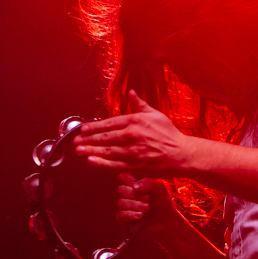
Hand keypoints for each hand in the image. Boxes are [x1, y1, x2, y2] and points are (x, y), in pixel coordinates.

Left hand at [74, 91, 192, 175]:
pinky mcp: (135, 164)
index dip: (94, 127)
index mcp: (136, 120)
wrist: (182, 153)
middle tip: (75, 142)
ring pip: (107, 150)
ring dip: (90, 150)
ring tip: (79, 151)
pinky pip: (115, 163)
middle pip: (105, 137)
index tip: (83, 130)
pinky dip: (101, 163)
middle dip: (88, 139)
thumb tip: (131, 93)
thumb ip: (140, 105)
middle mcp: (132, 134)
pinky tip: (91, 161)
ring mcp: (133, 151)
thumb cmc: (169, 134)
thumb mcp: (155, 115)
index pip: (109, 123)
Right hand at [116, 172, 176, 235]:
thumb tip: (134, 187)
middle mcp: (128, 194)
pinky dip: (130, 215)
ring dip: (135, 205)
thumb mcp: (160, 189)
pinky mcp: (125, 221)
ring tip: (147, 208)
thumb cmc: (163, 204)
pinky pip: (120, 215)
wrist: (167, 223)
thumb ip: (149, 183)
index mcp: (135, 183)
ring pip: (121, 203)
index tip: (139, 184)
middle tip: (148, 199)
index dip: (129, 179)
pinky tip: (140, 215)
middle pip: (121, 190)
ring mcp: (126, 208)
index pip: (123, 175)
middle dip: (135, 195)